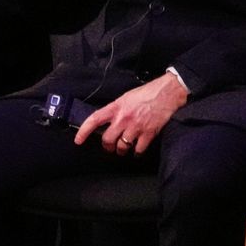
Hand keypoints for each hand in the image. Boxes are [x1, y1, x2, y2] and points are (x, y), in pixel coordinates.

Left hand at [74, 73, 188, 154]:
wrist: (167, 93)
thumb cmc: (146, 93)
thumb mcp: (126, 97)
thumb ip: (116, 109)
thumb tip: (108, 121)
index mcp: (116, 107)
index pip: (94, 120)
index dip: (84, 131)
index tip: (78, 141)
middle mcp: (123, 118)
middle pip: (107, 140)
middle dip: (107, 146)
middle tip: (110, 147)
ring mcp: (136, 127)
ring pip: (122, 147)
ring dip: (121, 151)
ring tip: (123, 149)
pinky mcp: (148, 133)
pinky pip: (138, 150)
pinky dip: (136, 153)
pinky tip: (136, 151)